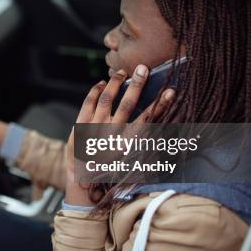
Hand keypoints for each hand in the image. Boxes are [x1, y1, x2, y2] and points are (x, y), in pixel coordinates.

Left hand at [64, 64, 175, 205]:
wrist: (81, 182)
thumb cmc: (109, 170)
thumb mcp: (129, 162)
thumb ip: (142, 145)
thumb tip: (156, 123)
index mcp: (127, 146)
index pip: (147, 121)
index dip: (160, 105)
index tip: (171, 91)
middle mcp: (111, 136)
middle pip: (127, 105)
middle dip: (138, 85)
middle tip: (144, 68)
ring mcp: (94, 130)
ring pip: (107, 99)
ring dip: (116, 83)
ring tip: (124, 72)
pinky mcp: (79, 126)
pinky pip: (89, 102)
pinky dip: (96, 90)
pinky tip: (102, 83)